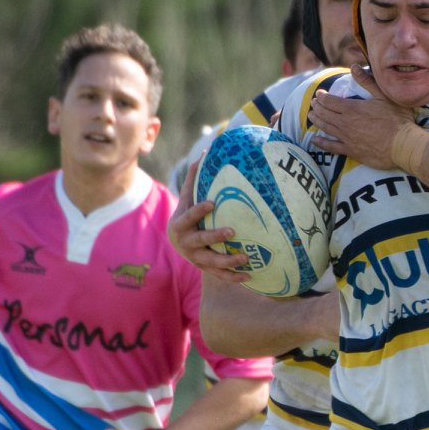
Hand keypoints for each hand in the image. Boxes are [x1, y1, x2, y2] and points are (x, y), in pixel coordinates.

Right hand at [167, 159, 246, 284]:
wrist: (179, 242)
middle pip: (200, 241)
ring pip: (212, 262)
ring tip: (246, 257)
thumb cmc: (187, 214)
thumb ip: (194, 179)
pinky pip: (220, 275)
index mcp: (180, 225)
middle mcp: (186, 244)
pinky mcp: (205, 269)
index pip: (188, 216)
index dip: (198, 211)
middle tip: (233, 231)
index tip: (212, 203)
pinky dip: (233, 277)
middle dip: (215, 236)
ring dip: (228, 261)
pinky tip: (249, 275)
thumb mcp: (187, 198)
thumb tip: (206, 152)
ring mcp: (196, 258)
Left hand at [311, 71, 415, 168]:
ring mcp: (347, 138)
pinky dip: (321, 143)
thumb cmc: (397, 119)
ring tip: (311, 116)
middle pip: (324, 114)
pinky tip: (314, 140)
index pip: (329, 101)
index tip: (319, 94)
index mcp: (352, 108)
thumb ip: (366, 81)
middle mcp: (345, 123)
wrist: (403, 145)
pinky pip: (331, 147)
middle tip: (314, 104)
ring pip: (326, 128)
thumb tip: (354, 67)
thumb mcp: (383, 95)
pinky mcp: (351, 151)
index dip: (322, 96)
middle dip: (317, 107)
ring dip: (317, 121)